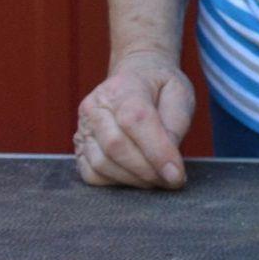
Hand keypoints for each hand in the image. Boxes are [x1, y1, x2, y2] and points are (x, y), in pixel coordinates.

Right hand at [73, 52, 195, 188]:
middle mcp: (95, 106)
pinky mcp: (79, 145)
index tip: (176, 175)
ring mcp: (83, 126)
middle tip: (171, 180)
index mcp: (123, 86)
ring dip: (134, 179)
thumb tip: (168, 163)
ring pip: (102, 164)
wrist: (136, 77)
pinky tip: (136, 176)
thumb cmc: (160, 88)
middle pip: (115, 146)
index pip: (135, 120)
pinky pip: (91, 174)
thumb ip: (175, 126)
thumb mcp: (180, 94)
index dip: (157, 152)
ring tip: (157, 178)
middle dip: (147, 171)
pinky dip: (116, 182)